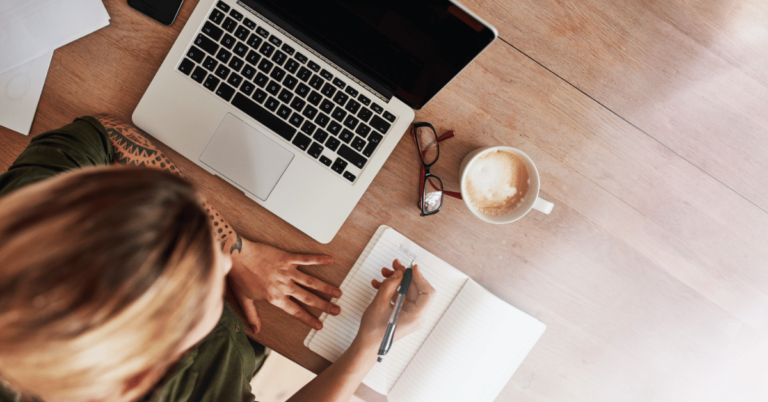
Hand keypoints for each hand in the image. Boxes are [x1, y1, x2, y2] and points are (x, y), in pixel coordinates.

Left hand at [227, 239, 341, 332]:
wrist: (236, 256)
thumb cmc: (239, 276)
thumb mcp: (244, 299)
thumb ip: (252, 316)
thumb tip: (256, 330)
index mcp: (275, 298)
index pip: (296, 311)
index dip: (309, 319)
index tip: (319, 325)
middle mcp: (284, 286)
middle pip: (308, 298)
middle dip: (324, 305)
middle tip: (336, 310)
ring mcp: (287, 272)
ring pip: (311, 282)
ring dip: (326, 288)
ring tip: (338, 292)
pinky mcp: (287, 258)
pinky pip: (306, 259)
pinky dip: (318, 260)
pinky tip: (330, 260)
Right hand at [355, 259, 436, 348]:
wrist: (367, 345)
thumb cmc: (374, 331)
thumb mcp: (380, 303)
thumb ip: (390, 285)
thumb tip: (399, 273)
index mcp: (415, 316)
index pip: (427, 293)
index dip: (421, 278)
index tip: (412, 268)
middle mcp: (416, 316)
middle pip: (416, 290)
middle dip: (404, 277)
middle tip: (394, 266)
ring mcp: (410, 315)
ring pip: (408, 292)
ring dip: (396, 282)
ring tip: (384, 274)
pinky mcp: (403, 314)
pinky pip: (401, 298)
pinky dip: (392, 290)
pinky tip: (379, 285)